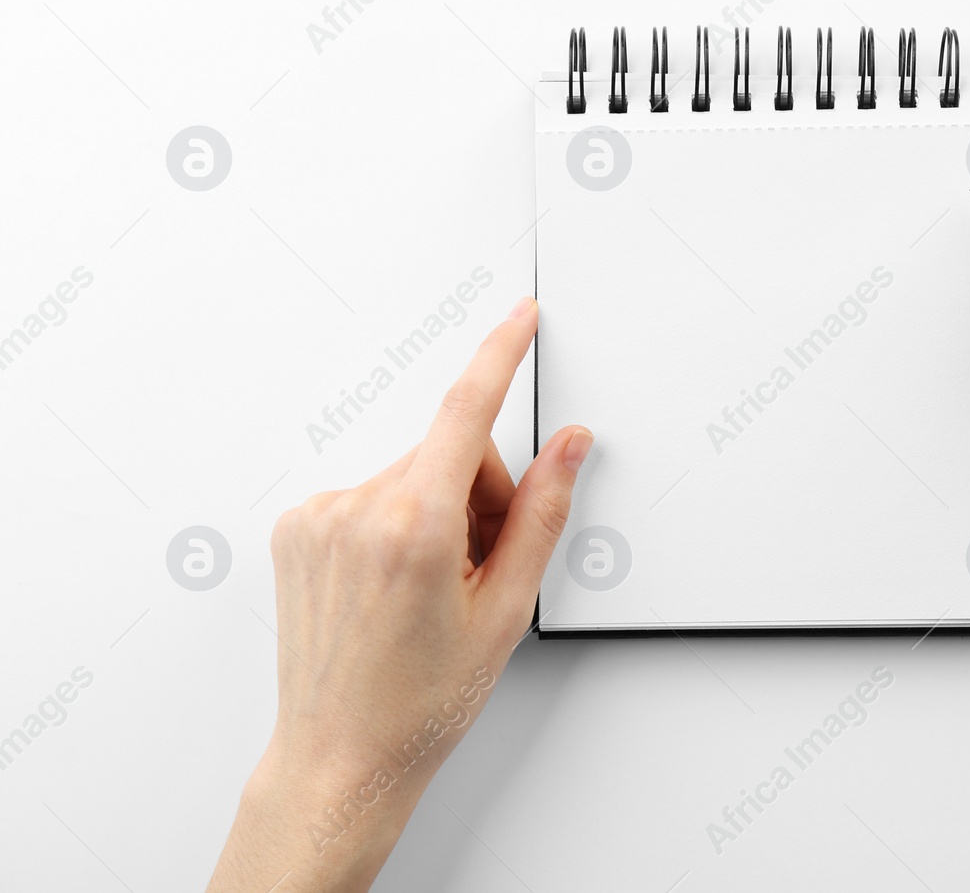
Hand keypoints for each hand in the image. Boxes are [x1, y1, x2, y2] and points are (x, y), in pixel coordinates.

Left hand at [208, 297, 590, 891]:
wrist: (341, 755)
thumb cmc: (420, 701)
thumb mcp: (507, 607)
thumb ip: (543, 511)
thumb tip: (568, 445)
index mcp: (414, 526)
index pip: (468, 411)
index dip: (501, 354)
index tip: (520, 318)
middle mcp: (356, 509)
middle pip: (451, 455)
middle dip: (483, 496)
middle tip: (485, 568)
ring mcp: (319, 518)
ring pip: (412, 475)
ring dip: (439, 513)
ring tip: (436, 589)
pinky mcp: (297, 528)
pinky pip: (371, 495)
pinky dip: (396, 523)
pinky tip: (398, 583)